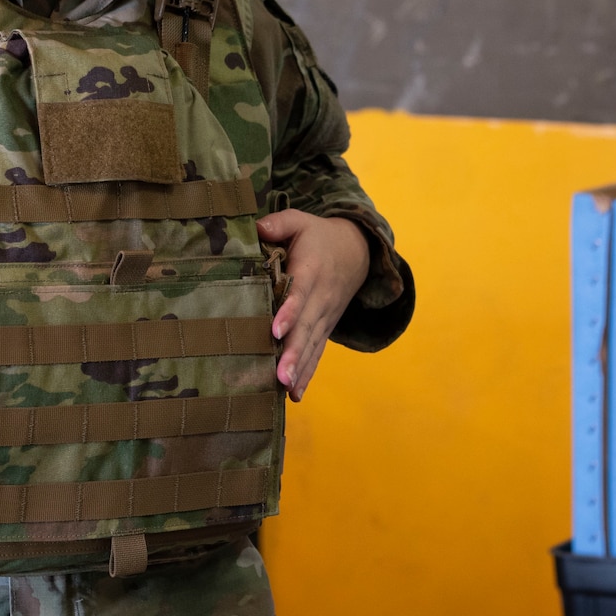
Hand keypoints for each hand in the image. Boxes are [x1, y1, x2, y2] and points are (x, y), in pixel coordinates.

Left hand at [255, 211, 371, 401]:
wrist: (358, 251)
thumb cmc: (319, 236)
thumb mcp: (301, 221)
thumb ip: (279, 222)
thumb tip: (256, 228)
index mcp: (312, 268)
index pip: (301, 292)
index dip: (290, 311)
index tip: (276, 330)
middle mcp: (321, 297)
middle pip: (307, 327)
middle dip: (294, 352)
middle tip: (281, 375)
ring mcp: (325, 316)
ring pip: (313, 344)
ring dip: (300, 368)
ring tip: (286, 388)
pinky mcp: (325, 328)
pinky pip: (318, 352)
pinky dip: (308, 373)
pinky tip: (295, 395)